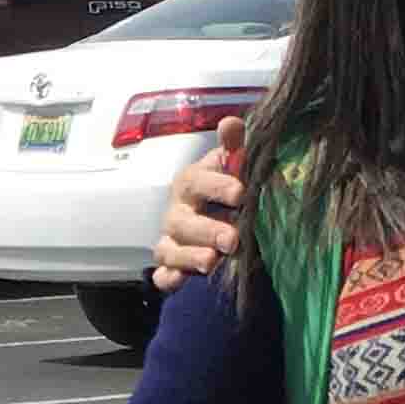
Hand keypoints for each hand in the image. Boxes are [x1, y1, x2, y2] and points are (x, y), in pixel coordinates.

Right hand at [147, 116, 251, 292]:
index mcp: (191, 183)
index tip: (241, 193)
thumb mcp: (228, 165)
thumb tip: (231, 122)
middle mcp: (177, 212)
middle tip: (233, 240)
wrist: (207, 212)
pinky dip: (168, 278)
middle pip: (184, 221)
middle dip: (208, 231)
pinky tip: (178, 281)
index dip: (217, 186)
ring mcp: (171, 240)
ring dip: (190, 256)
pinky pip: (162, 275)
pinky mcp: (170, 265)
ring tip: (212, 262)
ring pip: (170, 249)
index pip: (198, 181)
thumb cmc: (221, 186)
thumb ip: (232, 147)